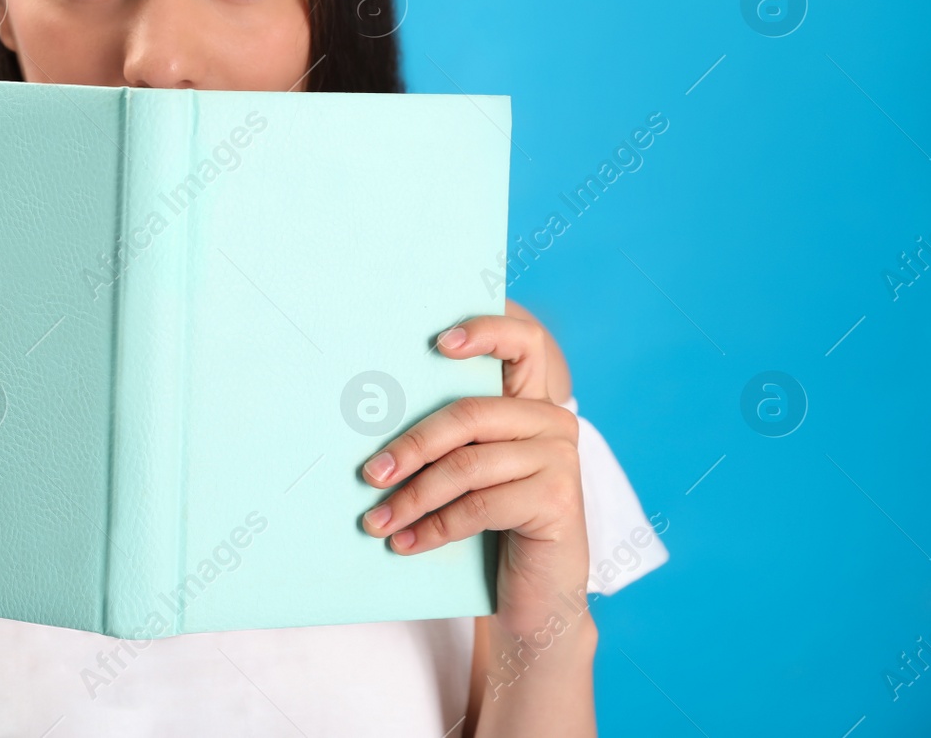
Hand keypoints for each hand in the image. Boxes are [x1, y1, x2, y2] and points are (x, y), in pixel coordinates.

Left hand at [358, 300, 588, 640]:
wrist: (536, 599)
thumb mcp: (470, 475)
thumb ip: (450, 440)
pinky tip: (406, 542)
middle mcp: (554, 422)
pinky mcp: (559, 502)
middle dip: (411, 445)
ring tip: (376, 521)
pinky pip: (480, 507)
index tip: (438, 343)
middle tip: (369, 475)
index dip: (486, 331)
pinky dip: (434, 527)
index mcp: (531, 403)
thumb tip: (373, 420)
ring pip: (468, 466)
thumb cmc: (492, 528)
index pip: (525, 343)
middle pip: (470, 414)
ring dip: (413, 497)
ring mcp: (561, 460)